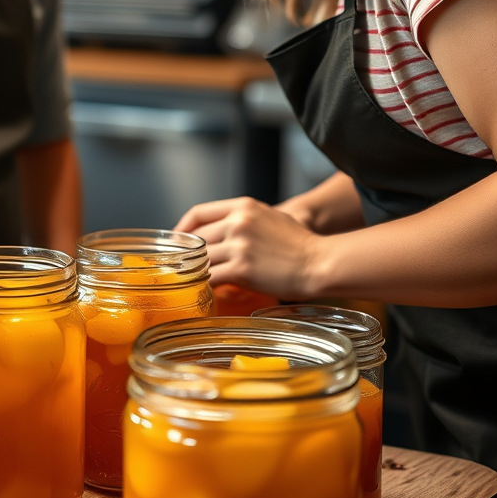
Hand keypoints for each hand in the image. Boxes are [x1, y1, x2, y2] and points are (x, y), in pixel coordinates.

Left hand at [175, 196, 320, 299]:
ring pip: (202, 259)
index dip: (183, 228)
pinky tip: (206, 291)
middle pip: (198, 238)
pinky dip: (206, 285)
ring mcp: (239, 245)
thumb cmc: (298, 244)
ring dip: (196, 271)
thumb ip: (242, 219)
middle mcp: (237, 222)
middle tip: (182, 266)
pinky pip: (212, 277)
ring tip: (193, 280)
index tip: (177, 240)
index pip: (199, 212)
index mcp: (242, 206)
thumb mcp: (268, 217)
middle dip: (188, 254)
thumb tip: (219, 231)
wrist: (319, 263)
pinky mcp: (242, 269)